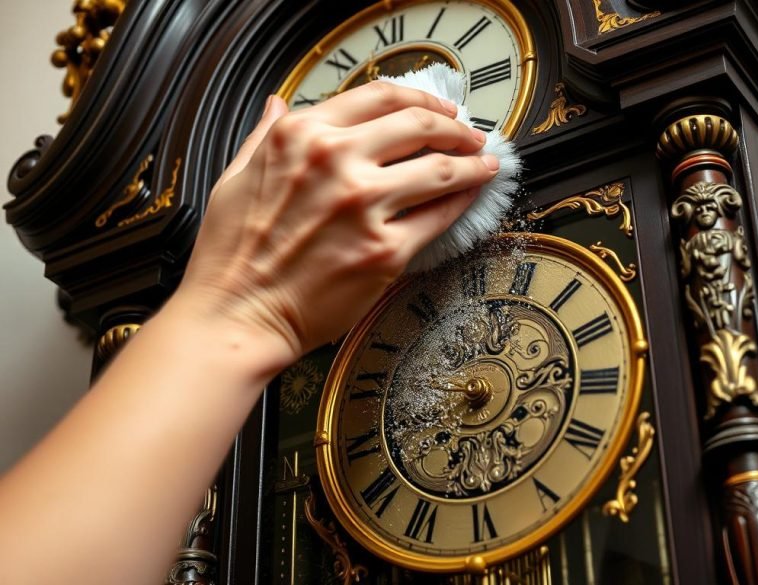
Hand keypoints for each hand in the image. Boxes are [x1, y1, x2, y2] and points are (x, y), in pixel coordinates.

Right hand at [174, 81, 498, 367]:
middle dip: (454, 127)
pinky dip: (462, 203)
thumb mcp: (236, 176)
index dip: (419, 99)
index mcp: (300, 136)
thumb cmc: (232, 255)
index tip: (437, 110)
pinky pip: (439, 217)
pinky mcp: (386, 249)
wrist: (237, 315)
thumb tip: (280, 106)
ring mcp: (365, 205)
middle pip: (418, 125)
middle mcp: (336, 161)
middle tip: (469, 135)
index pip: (378, 97)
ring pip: (440, 169)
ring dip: (472, 163)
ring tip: (485, 164)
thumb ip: (266, 135)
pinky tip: (470, 199)